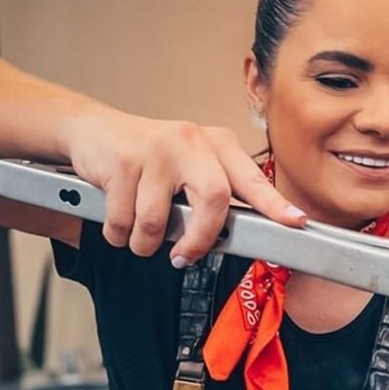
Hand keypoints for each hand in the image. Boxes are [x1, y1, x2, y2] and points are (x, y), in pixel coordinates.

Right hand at [62, 106, 304, 264]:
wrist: (93, 132)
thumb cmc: (149, 159)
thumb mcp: (189, 169)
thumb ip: (211, 198)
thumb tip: (232, 241)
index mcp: (217, 145)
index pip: (251, 180)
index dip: (274, 204)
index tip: (295, 222)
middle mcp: (193, 141)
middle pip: (214, 200)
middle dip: (199, 239)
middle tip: (183, 257)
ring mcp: (158, 149)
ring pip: (160, 220)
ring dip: (145, 242)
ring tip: (139, 233)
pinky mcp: (124, 161)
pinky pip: (125, 220)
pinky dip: (119, 233)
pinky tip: (118, 218)